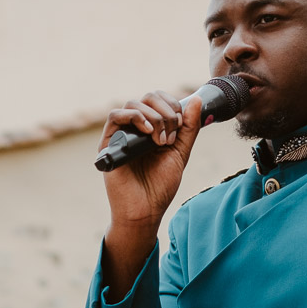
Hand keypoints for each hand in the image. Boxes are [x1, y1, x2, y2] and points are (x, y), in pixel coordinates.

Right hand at [100, 91, 202, 227]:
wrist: (146, 210)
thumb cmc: (160, 185)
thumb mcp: (180, 152)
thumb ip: (189, 128)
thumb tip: (197, 100)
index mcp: (151, 127)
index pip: (159, 99)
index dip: (173, 104)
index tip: (181, 125)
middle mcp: (135, 127)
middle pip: (148, 97)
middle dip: (166, 111)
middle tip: (172, 136)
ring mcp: (121, 134)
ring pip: (133, 104)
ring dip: (154, 118)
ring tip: (161, 141)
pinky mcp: (108, 143)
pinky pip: (115, 116)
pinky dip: (134, 117)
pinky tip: (148, 132)